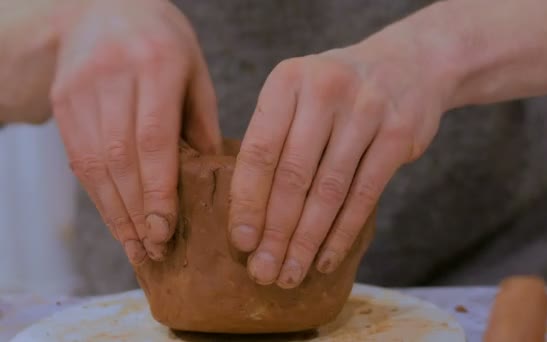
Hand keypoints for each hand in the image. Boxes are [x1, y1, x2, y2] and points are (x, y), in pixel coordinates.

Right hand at [50, 0, 221, 264]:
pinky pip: (78, 156)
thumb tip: (211, 176)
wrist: (103, 8)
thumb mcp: (194, 70)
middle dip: (136, 210)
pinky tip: (115, 217)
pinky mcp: (63, 100)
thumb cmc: (162, 42)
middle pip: (121, 157)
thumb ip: (201, 120)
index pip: (153, 139)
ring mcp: (82, 88)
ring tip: (134, 245)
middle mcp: (113, 76)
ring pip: (94, 163)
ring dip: (115, 210)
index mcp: (156, 64)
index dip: (157, 190)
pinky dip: (97, 193)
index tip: (165, 229)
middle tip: (152, 249)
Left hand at [229, 39, 452, 287]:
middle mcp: (325, 90)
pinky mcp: (398, 135)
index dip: (247, 201)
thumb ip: (274, 138)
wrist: (408, 64)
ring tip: (291, 274)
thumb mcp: (299, 95)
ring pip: (329, 191)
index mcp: (287, 80)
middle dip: (276, 232)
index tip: (241, 241)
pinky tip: (325, 259)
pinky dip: (342, 233)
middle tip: (263, 271)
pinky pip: (364, 196)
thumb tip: (247, 214)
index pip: (260, 150)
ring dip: (307, 241)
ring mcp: (366, 110)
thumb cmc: (338, 91)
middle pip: (293, 176)